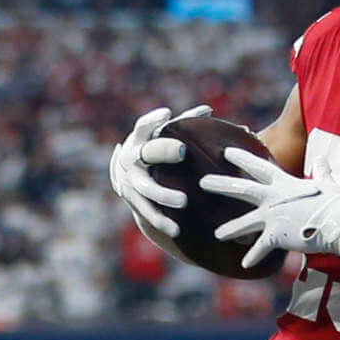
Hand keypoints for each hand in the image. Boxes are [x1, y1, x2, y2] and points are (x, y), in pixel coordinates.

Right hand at [109, 104, 207, 248]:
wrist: (130, 182)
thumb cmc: (156, 153)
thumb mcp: (164, 138)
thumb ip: (184, 123)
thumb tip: (209, 110)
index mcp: (141, 139)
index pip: (144, 126)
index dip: (153, 119)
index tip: (167, 114)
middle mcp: (131, 158)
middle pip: (146, 153)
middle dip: (163, 151)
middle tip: (182, 151)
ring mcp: (130, 181)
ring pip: (145, 188)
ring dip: (163, 194)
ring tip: (183, 201)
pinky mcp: (133, 202)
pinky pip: (147, 212)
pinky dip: (161, 220)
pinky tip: (176, 229)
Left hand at [201, 146, 339, 272]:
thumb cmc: (337, 203)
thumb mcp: (328, 183)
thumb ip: (321, 171)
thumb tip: (321, 158)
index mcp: (285, 183)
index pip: (259, 167)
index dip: (242, 158)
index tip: (225, 152)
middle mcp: (274, 198)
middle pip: (242, 189)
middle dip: (220, 185)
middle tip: (202, 182)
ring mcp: (273, 217)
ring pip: (245, 222)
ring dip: (230, 229)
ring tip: (217, 235)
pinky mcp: (277, 235)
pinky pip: (261, 248)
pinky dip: (253, 257)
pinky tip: (244, 265)